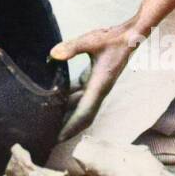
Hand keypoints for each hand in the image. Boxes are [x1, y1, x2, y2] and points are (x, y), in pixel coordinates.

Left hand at [51, 15, 147, 140]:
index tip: (57, 138)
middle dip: (65, 128)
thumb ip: (72, 47)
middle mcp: (97, 91)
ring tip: (45, 123)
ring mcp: (95, 87)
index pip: (83, 113)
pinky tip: (52, 101)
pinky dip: (65, 100)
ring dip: (64, 115)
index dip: (70, 127)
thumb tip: (52, 54)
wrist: (129, 37)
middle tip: (45, 138)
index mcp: (99, 86)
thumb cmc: (113, 39)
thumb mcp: (91, 41)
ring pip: (78, 106)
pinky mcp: (92, 80)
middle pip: (80, 116)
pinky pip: (77, 96)